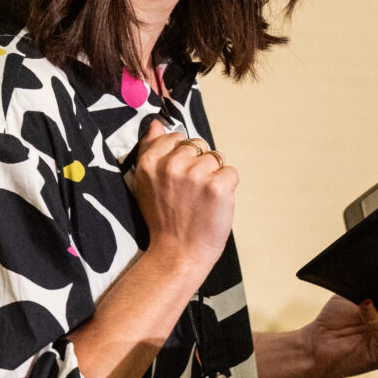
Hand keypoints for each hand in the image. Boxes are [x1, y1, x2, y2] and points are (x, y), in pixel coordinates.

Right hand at [127, 119, 236, 270]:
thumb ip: (150, 150)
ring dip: (214, 176)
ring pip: (216, 158)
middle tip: (191, 192)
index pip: (177, 137)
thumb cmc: (163, 219)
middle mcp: (171, 164)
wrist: (178, 253)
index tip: (179, 178)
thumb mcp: (145, 183)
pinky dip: (228, 187)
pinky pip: (231, 172)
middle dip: (199, 164)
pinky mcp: (218, 186)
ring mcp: (195, 174)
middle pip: (199, 145)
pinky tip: (215, 203)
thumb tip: (156, 123)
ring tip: (202, 199)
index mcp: (150, 161)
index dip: (182, 156)